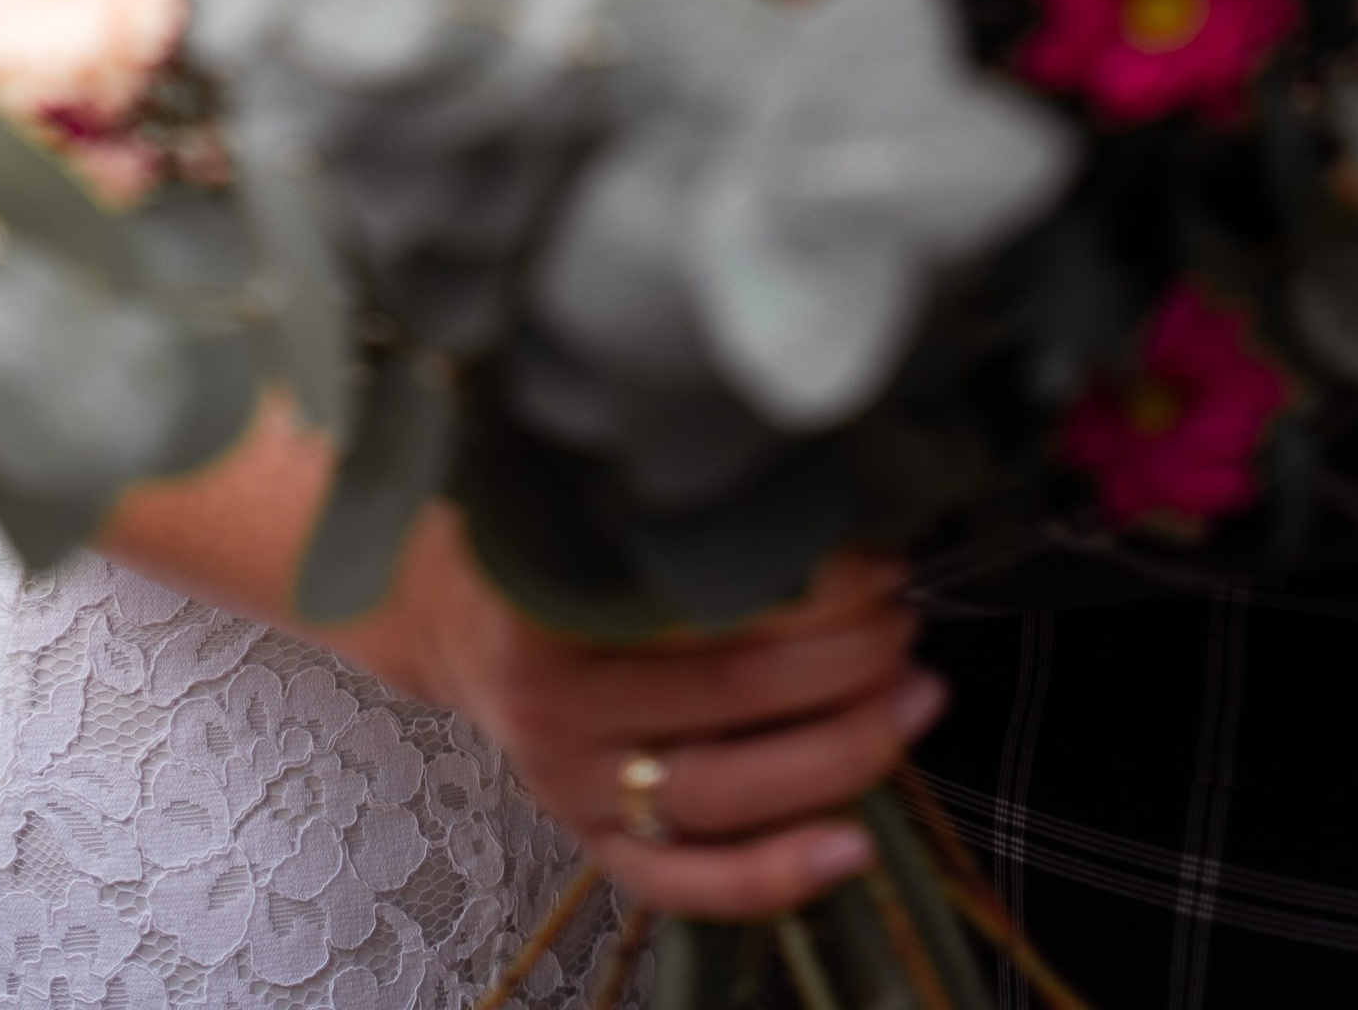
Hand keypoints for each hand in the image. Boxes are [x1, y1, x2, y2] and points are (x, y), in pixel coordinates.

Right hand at [398, 523, 947, 918]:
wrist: (440, 610)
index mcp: (548, 599)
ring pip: (726, 791)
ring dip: (843, 749)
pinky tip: (856, 848)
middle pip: (731, 696)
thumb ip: (663, 491)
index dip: (814, 585)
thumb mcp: (574, 482)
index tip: (881, 556)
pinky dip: (773, 876)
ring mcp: (570, 785)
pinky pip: (685, 882)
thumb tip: (807, 474)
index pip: (708, 603)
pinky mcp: (588, 838)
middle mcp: (554, 705)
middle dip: (847, 659)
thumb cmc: (529, 528)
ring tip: (917, 696)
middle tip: (907, 617)